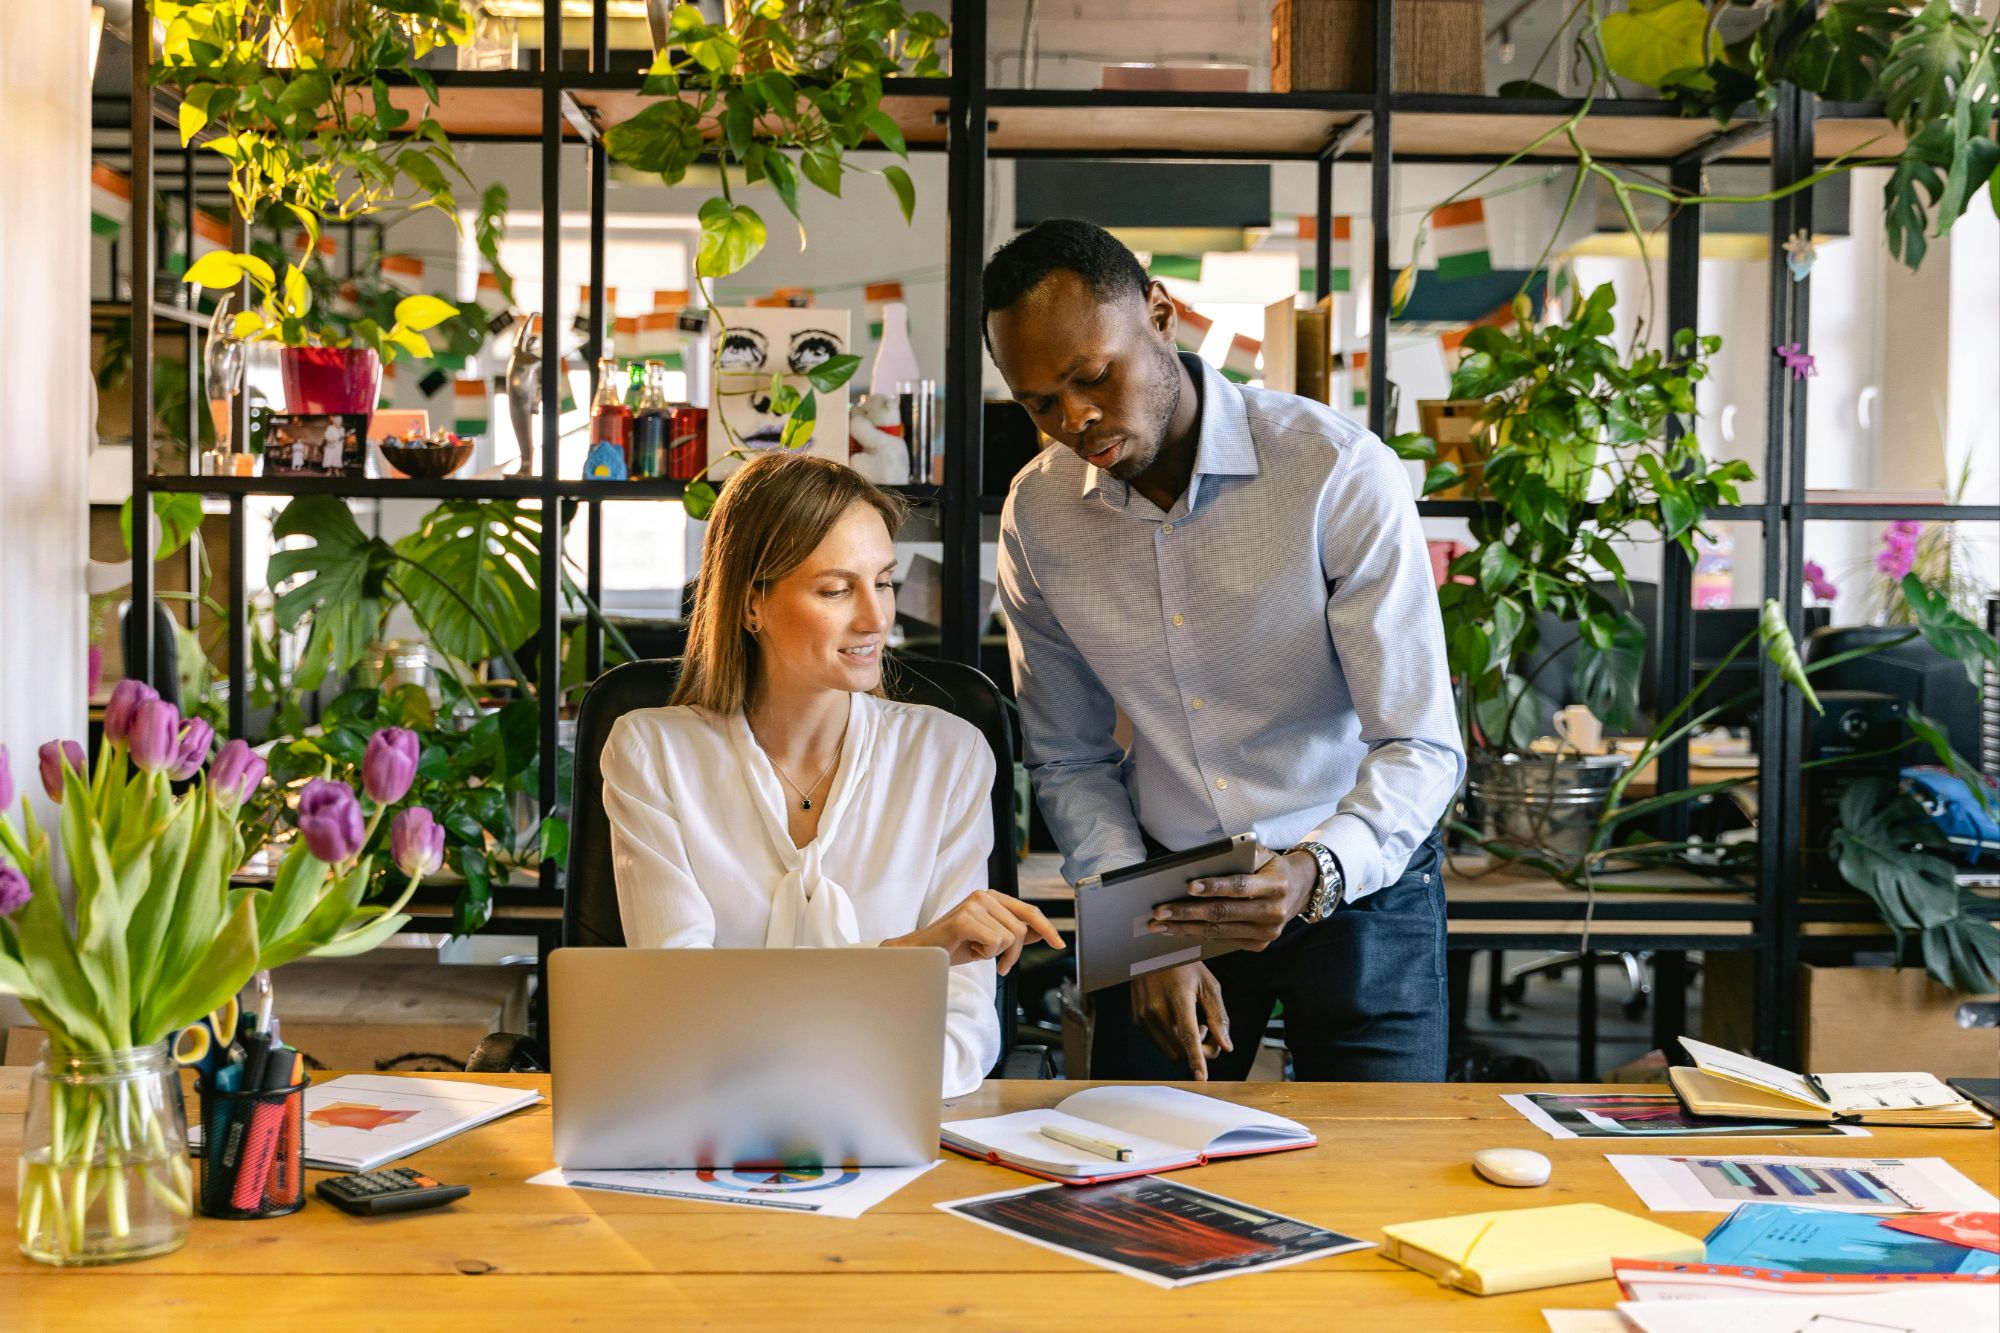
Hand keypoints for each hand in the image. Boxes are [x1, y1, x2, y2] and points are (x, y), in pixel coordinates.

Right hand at [885, 890, 1064, 974]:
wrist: (925, 952)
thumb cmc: (955, 945)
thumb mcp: (991, 940)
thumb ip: (1014, 933)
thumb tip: (1040, 933)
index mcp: (992, 897)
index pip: (1029, 911)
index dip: (1046, 929)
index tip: (1059, 944)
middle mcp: (985, 895)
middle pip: (1021, 930)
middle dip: (1013, 953)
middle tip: (998, 964)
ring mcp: (974, 904)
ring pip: (1009, 938)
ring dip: (995, 953)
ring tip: (976, 949)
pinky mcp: (965, 918)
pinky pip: (995, 942)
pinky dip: (985, 953)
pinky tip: (969, 948)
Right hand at [1129, 962, 1231, 1079]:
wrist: (1151, 950)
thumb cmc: (1185, 965)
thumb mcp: (1209, 985)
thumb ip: (1219, 1017)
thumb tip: (1226, 1047)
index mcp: (1178, 997)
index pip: (1188, 1035)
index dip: (1196, 1058)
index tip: (1201, 1078)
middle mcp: (1156, 1008)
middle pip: (1181, 1049)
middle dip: (1198, 1049)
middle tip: (1208, 1030)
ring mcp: (1143, 1014)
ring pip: (1170, 1050)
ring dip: (1184, 1045)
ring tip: (1192, 1021)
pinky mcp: (1136, 1018)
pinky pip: (1158, 1043)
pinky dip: (1171, 1039)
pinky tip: (1176, 1019)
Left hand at [1147, 850, 1316, 949]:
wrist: (1300, 888)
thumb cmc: (1270, 866)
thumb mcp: (1261, 853)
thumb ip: (1236, 856)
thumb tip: (1197, 863)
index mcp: (1275, 885)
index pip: (1240, 886)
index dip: (1214, 887)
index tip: (1188, 886)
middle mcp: (1273, 911)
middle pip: (1223, 913)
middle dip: (1187, 912)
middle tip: (1159, 911)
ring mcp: (1267, 932)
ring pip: (1219, 931)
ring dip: (1185, 928)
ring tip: (1159, 924)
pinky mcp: (1260, 944)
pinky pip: (1223, 940)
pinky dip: (1198, 935)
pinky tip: (1177, 930)